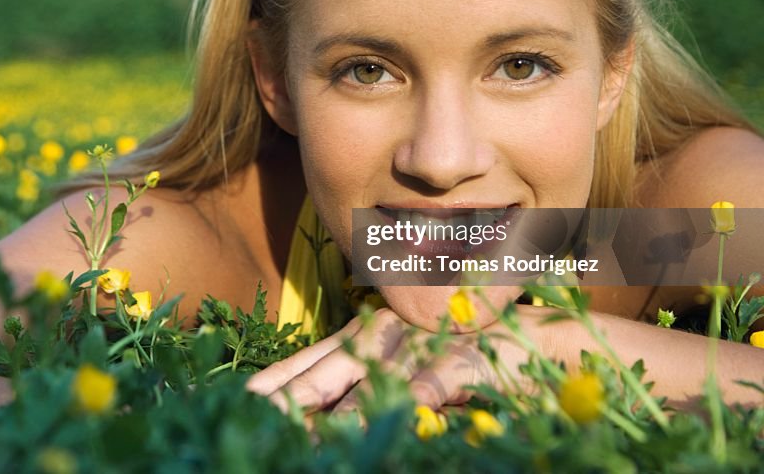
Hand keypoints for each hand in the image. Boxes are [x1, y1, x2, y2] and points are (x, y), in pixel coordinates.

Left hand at [246, 307, 526, 416]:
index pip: (309, 362)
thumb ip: (361, 392)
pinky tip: (393, 416)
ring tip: (306, 436)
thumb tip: (318, 425)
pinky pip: (432, 381)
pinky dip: (411, 400)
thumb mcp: (402, 374)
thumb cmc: (458, 360)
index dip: (274, 381)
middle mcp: (386, 336)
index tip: (240, 400)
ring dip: (340, 412)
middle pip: (327, 370)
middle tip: (255, 417)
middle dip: (289, 397)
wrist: (532, 340)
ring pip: (372, 379)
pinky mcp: (463, 358)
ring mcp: (422, 344)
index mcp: (365, 337)